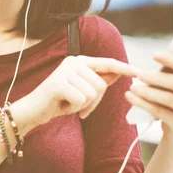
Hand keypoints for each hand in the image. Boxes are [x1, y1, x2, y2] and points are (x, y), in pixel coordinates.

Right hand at [14, 55, 141, 130]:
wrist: (32, 111)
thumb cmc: (58, 102)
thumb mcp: (82, 92)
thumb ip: (99, 81)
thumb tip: (119, 73)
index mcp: (80, 61)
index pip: (108, 63)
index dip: (125, 68)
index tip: (141, 72)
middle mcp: (73, 62)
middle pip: (101, 85)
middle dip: (93, 102)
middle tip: (77, 106)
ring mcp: (65, 71)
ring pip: (92, 93)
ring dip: (82, 106)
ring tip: (68, 104)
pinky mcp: (58, 83)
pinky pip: (81, 100)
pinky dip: (73, 109)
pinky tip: (62, 106)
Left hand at [125, 49, 172, 142]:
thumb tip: (170, 47)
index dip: (171, 60)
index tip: (154, 55)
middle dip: (155, 78)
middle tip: (139, 74)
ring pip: (169, 98)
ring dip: (148, 92)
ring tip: (132, 88)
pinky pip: (161, 112)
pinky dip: (144, 104)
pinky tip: (132, 98)